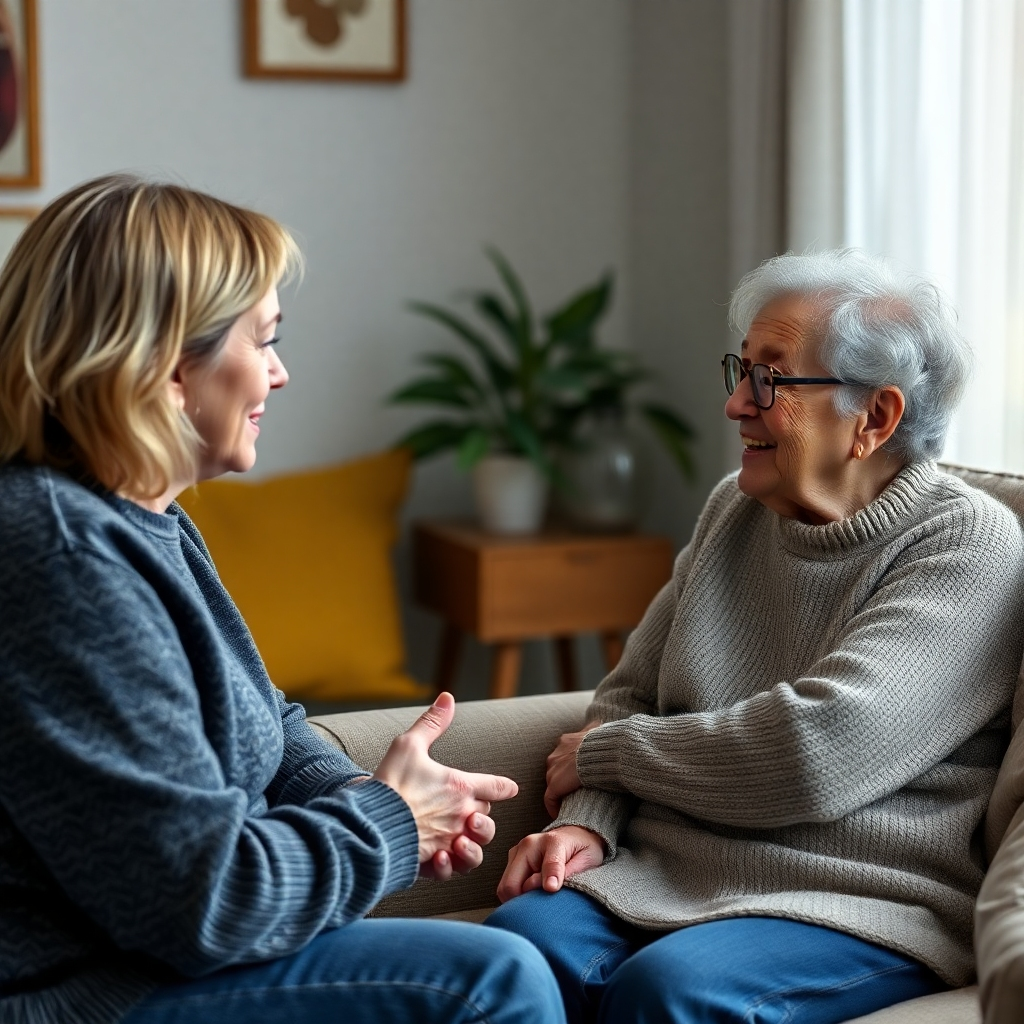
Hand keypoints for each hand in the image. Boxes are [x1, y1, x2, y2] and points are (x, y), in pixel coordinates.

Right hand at [373, 692, 517, 867]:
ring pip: (476, 847)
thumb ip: (432, 723)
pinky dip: (451, 864)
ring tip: (460, 838)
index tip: (509, 788)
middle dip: (481, 814)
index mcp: (460, 786)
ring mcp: (450, 841)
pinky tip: (442, 856)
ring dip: (472, 843)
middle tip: (467, 811)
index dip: (503, 786)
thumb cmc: (392, 783)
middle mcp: (461, 815)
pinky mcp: (435, 862)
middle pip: (486, 817)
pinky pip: (453, 868)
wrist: (372, 824)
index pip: (495, 786)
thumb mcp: (410, 744)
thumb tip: (447, 698)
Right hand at [497, 825, 604, 901]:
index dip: (548, 884)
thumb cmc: (582, 849)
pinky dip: (517, 896)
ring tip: (539, 900)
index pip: (545, 868)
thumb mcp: (586, 859)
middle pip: (511, 884)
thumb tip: (548, 888)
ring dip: (519, 900)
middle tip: (542, 908)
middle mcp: (527, 845)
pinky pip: (507, 886)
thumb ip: (566, 873)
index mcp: (551, 842)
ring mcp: (516, 852)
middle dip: (524, 902)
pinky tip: (532, 896)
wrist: (575, 834)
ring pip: (505, 888)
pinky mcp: (512, 860)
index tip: (552, 891)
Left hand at [544, 722, 600, 817]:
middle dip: (562, 781)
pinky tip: (562, 814)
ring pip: (552, 785)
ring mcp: (554, 769)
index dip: (568, 770)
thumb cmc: (607, 743)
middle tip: (573, 792)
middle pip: (555, 771)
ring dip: (560, 794)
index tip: (576, 779)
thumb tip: (599, 723)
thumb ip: (594, 729)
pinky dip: (554, 807)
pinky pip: (550, 799)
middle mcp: (556, 754)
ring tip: (569, 804)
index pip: (562, 758)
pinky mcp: (555, 784)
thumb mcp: (598, 731)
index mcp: (566, 741)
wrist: (606, 752)